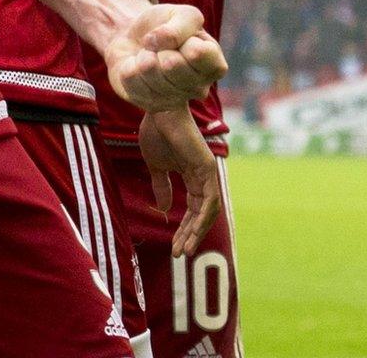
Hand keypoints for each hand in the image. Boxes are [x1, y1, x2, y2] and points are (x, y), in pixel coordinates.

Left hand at [106, 4, 226, 111]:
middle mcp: (199, 88)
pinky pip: (131, 79)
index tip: (183, 37)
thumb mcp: (181, 14)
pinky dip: (130, 65)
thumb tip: (160, 43)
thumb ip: (181, 25)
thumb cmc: (165, 26)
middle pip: (172, 65)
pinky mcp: (148, 104)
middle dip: (161, 46)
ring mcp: (174, 100)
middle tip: (162, 46)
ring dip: (144, 54)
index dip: (182, 38)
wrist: (136, 39)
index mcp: (215, 65)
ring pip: (150, 71)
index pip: (197, 53)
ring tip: (150, 55)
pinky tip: (138, 67)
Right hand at [140, 107, 223, 254]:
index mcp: (191, 176)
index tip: (174, 247)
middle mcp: (202, 176)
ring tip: (184, 250)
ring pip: (208, 211)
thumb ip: (161, 186)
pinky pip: (210, 199)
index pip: (193, 209)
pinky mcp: (207, 168)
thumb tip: (163, 209)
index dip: (184, 229)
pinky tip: (193, 232)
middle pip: (201, 214)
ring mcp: (207, 172)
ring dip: (197, 232)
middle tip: (179, 254)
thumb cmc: (156, 133)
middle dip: (190, 236)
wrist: (158, 111)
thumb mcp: (156, 166)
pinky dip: (204, 218)